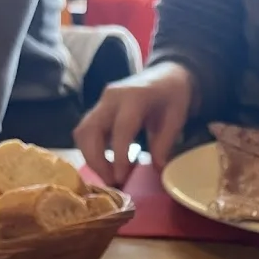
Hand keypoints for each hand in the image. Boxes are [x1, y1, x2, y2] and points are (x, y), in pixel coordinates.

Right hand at [74, 61, 195, 185]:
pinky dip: (91, 151)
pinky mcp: (97, 110)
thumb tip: (156, 169)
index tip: (120, 179)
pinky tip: (108, 165)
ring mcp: (101, 102)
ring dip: (91, 158)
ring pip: (82, 132)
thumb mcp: (176, 118)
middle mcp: (111, 97)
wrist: (166, 75)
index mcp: (134, 96)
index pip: (121, 128)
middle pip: (90, 130)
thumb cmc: (172, 96)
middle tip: (112, 183)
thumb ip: (164, 142)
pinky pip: (85, 132)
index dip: (119, 156)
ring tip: (109, 178)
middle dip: (96, 161)